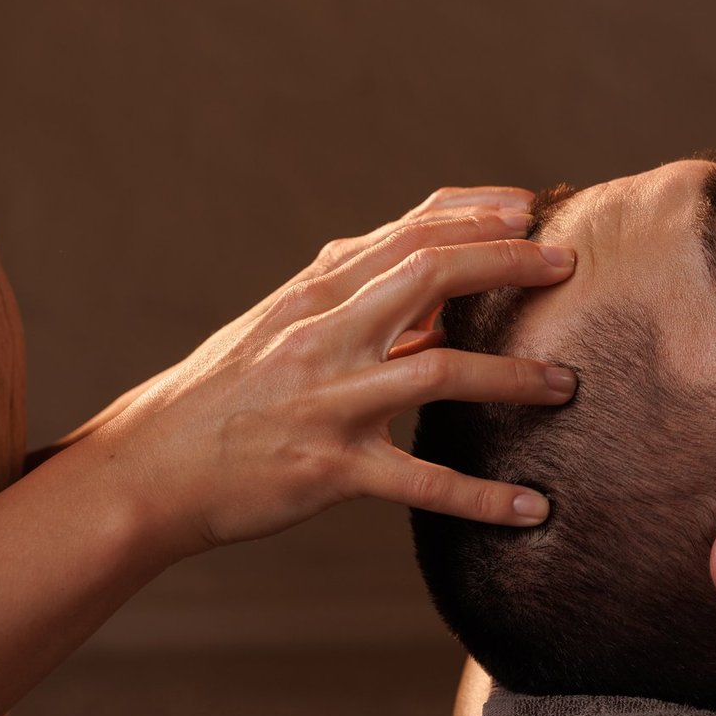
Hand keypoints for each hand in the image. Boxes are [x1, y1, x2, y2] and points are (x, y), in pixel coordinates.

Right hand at [82, 188, 575, 561]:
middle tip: (567, 264)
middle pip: (427, 275)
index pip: (406, 233)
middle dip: (505, 263)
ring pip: (436, 372)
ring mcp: (326, 401)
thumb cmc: (227, 394)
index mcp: (315, 295)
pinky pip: (419, 482)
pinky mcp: (327, 468)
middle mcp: (322, 335)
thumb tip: (443, 299)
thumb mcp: (286, 331)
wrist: (148, 469)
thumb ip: (361, 305)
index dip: (474, 214)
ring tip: (567, 384)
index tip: (529, 207)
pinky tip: (533, 508)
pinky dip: (481, 498)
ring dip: (512, 376)